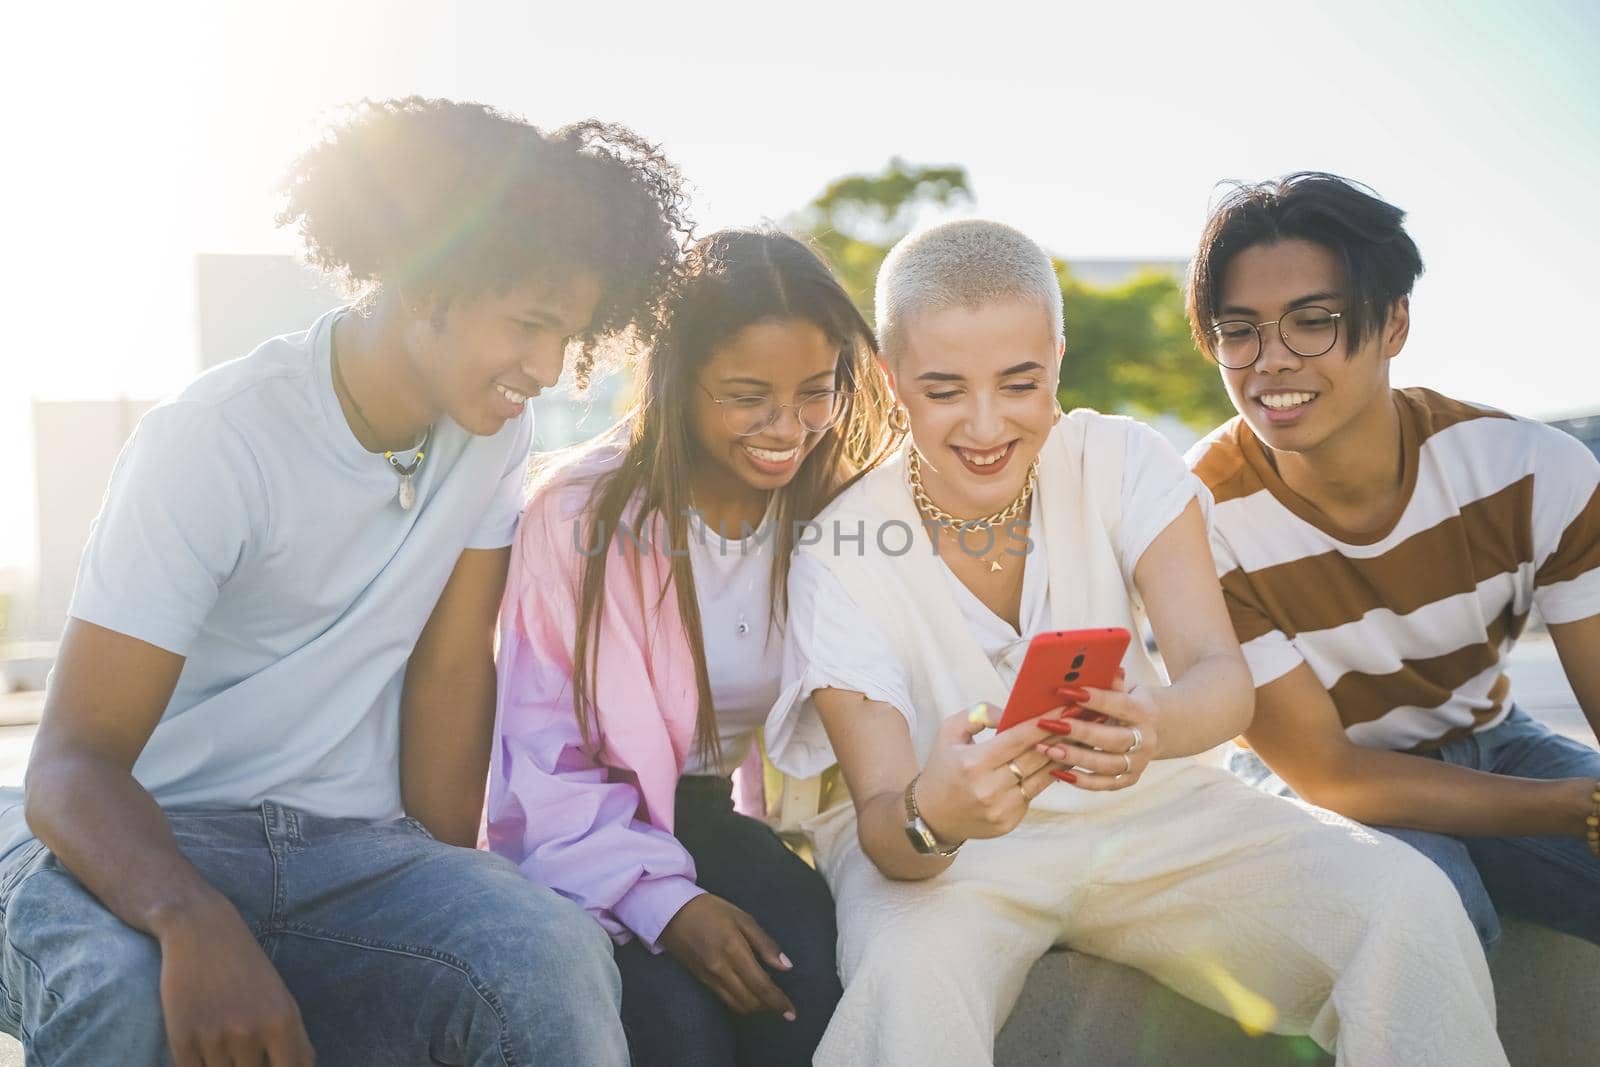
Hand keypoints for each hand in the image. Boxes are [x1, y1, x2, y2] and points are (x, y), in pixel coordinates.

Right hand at [156, 895, 315, 1066]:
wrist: (201, 931)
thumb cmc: (247, 967)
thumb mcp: (282, 998)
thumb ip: (295, 1040)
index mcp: (282, 1021)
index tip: (271, 1064)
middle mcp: (250, 1032)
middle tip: (244, 1046)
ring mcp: (215, 1037)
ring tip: (222, 1038)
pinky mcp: (182, 1039)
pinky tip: (203, 1048)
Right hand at [658, 894, 796, 1019]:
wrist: (671, 913)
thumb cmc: (711, 910)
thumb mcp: (742, 918)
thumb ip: (765, 944)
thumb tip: (786, 966)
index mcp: (734, 950)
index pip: (761, 986)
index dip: (778, 1002)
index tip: (791, 1013)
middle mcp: (721, 970)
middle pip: (750, 1001)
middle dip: (769, 1007)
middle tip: (781, 1002)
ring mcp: (709, 978)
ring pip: (738, 1005)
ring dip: (755, 1007)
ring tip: (767, 999)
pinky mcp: (702, 981)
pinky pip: (726, 1000)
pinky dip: (741, 1002)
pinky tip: (749, 993)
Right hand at [914, 703, 1067, 842]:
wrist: (932, 816)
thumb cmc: (943, 768)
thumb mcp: (949, 733)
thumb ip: (979, 714)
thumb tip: (1010, 712)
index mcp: (973, 763)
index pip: (1018, 738)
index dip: (1044, 723)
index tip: (1065, 708)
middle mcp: (989, 788)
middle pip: (1036, 757)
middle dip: (1062, 736)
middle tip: (1082, 719)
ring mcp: (1001, 809)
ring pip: (1042, 777)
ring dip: (1063, 757)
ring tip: (1080, 740)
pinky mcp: (1009, 822)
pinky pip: (1034, 794)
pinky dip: (1047, 777)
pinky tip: (1061, 763)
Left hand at [1032, 671, 1159, 791]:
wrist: (1166, 729)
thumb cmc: (1135, 703)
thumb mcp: (1130, 689)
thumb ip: (1111, 682)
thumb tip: (1092, 665)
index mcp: (1145, 712)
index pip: (1119, 705)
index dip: (1094, 698)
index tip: (1065, 691)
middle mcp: (1145, 740)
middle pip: (1111, 739)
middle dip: (1079, 732)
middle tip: (1049, 724)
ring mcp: (1139, 763)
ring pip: (1105, 765)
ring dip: (1074, 758)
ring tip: (1045, 749)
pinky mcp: (1130, 779)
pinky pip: (1103, 784)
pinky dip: (1080, 781)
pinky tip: (1056, 772)